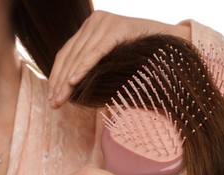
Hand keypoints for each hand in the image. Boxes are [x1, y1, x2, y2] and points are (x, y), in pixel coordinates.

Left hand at [48, 10, 189, 108]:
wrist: (171, 42)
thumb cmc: (142, 55)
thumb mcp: (112, 59)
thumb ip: (94, 65)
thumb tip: (72, 87)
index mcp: (90, 27)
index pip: (66, 53)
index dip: (57, 75)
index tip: (52, 97)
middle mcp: (94, 21)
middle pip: (70, 55)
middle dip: (59, 82)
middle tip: (53, 103)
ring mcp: (104, 22)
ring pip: (80, 55)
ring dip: (68, 80)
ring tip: (60, 99)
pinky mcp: (116, 27)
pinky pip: (97, 51)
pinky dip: (84, 66)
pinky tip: (73, 82)